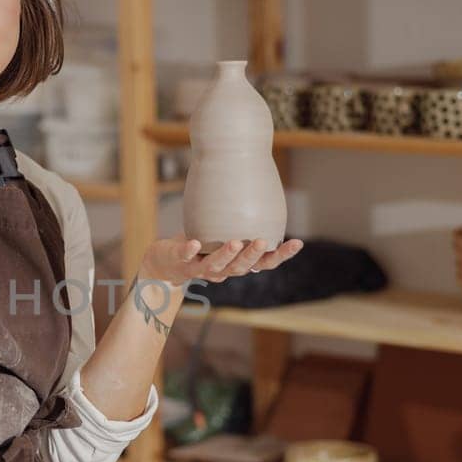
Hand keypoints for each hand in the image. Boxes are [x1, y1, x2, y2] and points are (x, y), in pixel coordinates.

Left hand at [141, 235, 303, 286]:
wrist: (164, 263)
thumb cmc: (200, 245)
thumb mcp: (223, 234)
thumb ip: (241, 223)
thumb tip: (263, 190)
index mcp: (236, 264)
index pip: (264, 263)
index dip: (281, 255)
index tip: (297, 243)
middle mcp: (222, 270)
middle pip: (241, 267)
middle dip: (253, 256)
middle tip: (263, 241)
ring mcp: (199, 268)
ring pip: (216, 266)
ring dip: (226, 255)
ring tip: (236, 242)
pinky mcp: (179, 262)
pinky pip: (185, 257)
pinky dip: (190, 251)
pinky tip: (195, 243)